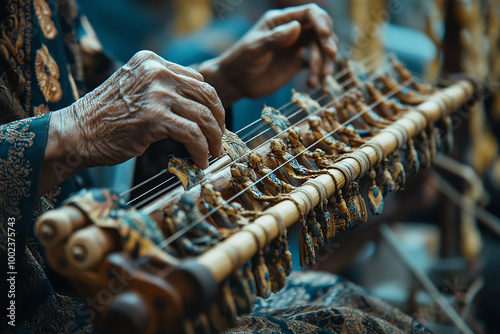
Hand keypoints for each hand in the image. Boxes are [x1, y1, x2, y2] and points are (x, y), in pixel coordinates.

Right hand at [41, 51, 223, 193]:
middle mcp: (156, 71)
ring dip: (213, 139)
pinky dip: (201, 150)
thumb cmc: (105, 117)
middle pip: (206, 95)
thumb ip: (161, 89)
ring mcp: (156, 93)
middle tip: (219, 140)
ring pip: (204, 116)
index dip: (211, 104)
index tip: (214, 122)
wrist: (76, 133)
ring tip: (213, 153)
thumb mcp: (134, 89)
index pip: (197, 80)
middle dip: (218, 121)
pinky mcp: (155, 117)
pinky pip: (193, 134)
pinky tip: (200, 161)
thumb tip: (196, 105)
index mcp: (152, 61)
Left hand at [199, 4, 336, 105]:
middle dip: (328, 42)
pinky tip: (312, 84)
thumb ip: (275, 38)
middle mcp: (291, 31)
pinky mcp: (295, 63)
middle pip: (320, 30)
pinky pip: (313, 65)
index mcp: (281, 21)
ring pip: (320, 48)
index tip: (325, 35)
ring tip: (321, 77)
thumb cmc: (240, 61)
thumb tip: (297, 27)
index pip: (310, 13)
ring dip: (324, 61)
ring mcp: (295, 47)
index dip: (322, 21)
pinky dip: (317, 74)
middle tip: (330, 55)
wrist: (235, 82)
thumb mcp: (256, 48)